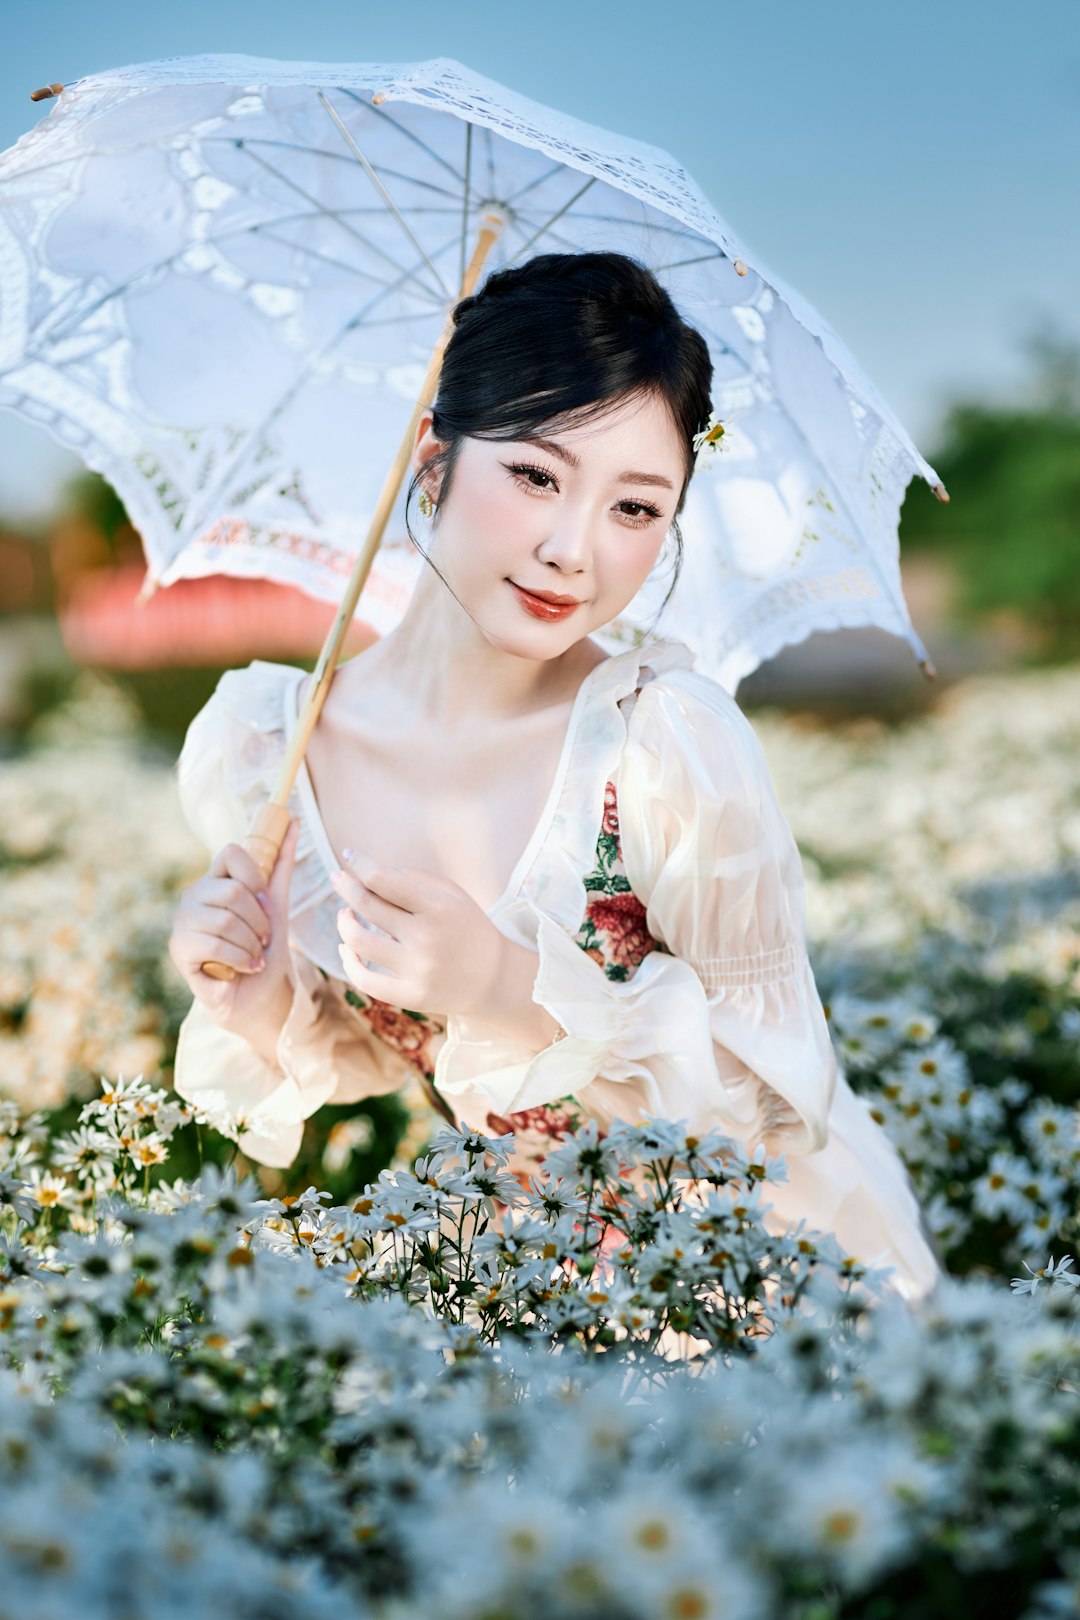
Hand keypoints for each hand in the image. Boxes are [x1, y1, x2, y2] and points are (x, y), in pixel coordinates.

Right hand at [169, 818, 300, 1030]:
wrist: (259, 995)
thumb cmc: (265, 949)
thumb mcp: (278, 905)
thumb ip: (282, 865)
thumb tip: (294, 822)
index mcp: (215, 880)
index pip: (231, 853)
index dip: (255, 878)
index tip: (267, 904)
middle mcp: (193, 896)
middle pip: (232, 890)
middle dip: (259, 920)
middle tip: (263, 939)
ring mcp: (182, 922)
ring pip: (225, 919)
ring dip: (251, 943)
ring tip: (254, 955)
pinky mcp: (179, 949)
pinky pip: (215, 944)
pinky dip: (240, 958)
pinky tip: (245, 967)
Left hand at [331, 852, 506, 1021]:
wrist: (494, 979)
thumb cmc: (466, 928)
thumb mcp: (452, 895)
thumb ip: (413, 879)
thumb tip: (368, 872)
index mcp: (438, 907)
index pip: (383, 880)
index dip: (360, 864)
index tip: (349, 855)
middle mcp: (426, 938)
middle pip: (366, 906)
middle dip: (345, 887)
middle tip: (338, 879)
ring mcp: (417, 970)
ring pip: (357, 941)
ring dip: (344, 923)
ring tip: (345, 915)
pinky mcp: (410, 996)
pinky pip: (363, 979)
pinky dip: (348, 960)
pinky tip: (347, 948)